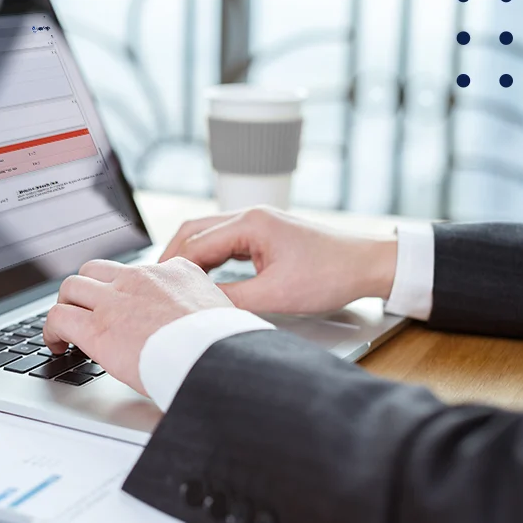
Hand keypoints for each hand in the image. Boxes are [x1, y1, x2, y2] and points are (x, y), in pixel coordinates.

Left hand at [41, 257, 233, 395]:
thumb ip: (201, 308)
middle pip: (96, 271)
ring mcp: (117, 299)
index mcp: (174, 272)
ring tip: (66, 328)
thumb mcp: (220, 311)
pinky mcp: (98, 327)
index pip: (135, 271)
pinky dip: (52, 330)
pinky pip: (58, 317)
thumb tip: (202, 323)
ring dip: (66, 307)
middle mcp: (142, 278)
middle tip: (84, 313)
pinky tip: (57, 345)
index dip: (120, 290)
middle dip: (86, 292)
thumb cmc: (224, 346)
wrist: (218, 358)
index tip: (119, 306)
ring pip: (72, 287)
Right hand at [159, 205, 397, 314]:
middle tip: (156, 284)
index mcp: (250, 222)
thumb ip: (233, 299)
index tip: (158, 289)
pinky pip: (225, 241)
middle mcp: (250, 215)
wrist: (367, 265)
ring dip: (189, 257)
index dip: (173, 268)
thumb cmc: (331, 274)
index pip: (195, 244)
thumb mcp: (277, 294)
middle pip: (194, 231)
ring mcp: (257, 223)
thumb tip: (200, 307)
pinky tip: (202, 278)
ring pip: (208, 235)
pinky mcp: (265, 234)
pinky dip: (208, 258)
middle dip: (172, 257)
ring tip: (173, 283)